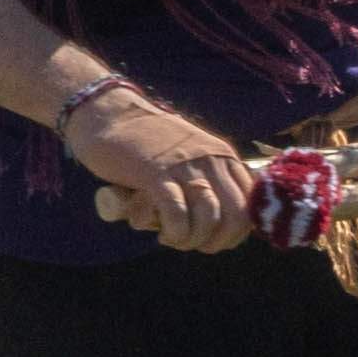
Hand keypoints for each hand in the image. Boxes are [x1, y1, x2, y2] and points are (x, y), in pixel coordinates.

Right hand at [53, 63, 256, 251]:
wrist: (107, 113)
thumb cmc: (145, 141)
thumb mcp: (190, 153)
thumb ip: (208, 176)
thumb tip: (218, 217)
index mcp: (224, 155)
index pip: (250, 202)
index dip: (236, 231)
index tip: (213, 239)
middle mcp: (212, 160)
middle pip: (236, 216)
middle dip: (217, 241)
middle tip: (193, 243)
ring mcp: (185, 166)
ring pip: (209, 219)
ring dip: (193, 240)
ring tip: (174, 238)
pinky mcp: (156, 174)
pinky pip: (177, 215)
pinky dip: (174, 232)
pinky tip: (162, 232)